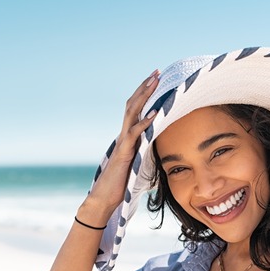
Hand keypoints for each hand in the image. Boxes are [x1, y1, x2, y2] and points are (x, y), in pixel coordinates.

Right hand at [83, 70, 159, 218]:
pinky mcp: (124, 153)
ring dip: (144, 96)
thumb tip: (164, 156)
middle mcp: (124, 135)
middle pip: (133, 104)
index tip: (157, 81)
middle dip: (146, 87)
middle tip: (157, 72)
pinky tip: (156, 113)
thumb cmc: (122, 184)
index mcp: (129, 137)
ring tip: (155, 82)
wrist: (105, 198)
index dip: (146, 95)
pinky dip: (145, 122)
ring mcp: (123, 143)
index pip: (137, 110)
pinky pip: (135, 134)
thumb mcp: (141, 166)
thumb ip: (149, 156)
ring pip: (132, 113)